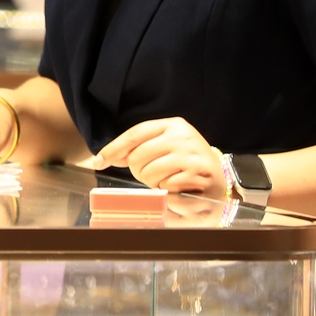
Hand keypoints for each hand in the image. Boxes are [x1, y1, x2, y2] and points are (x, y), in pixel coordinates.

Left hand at [91, 116, 226, 196]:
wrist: (217, 176)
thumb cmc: (185, 161)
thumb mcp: (163, 147)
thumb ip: (138, 148)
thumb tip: (105, 157)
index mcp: (172, 125)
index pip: (135, 134)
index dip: (114, 148)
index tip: (98, 162)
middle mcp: (182, 136)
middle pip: (137, 157)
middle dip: (138, 171)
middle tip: (151, 174)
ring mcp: (191, 155)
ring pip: (149, 173)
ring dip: (153, 183)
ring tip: (166, 180)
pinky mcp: (198, 174)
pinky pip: (166, 186)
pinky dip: (167, 190)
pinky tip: (177, 185)